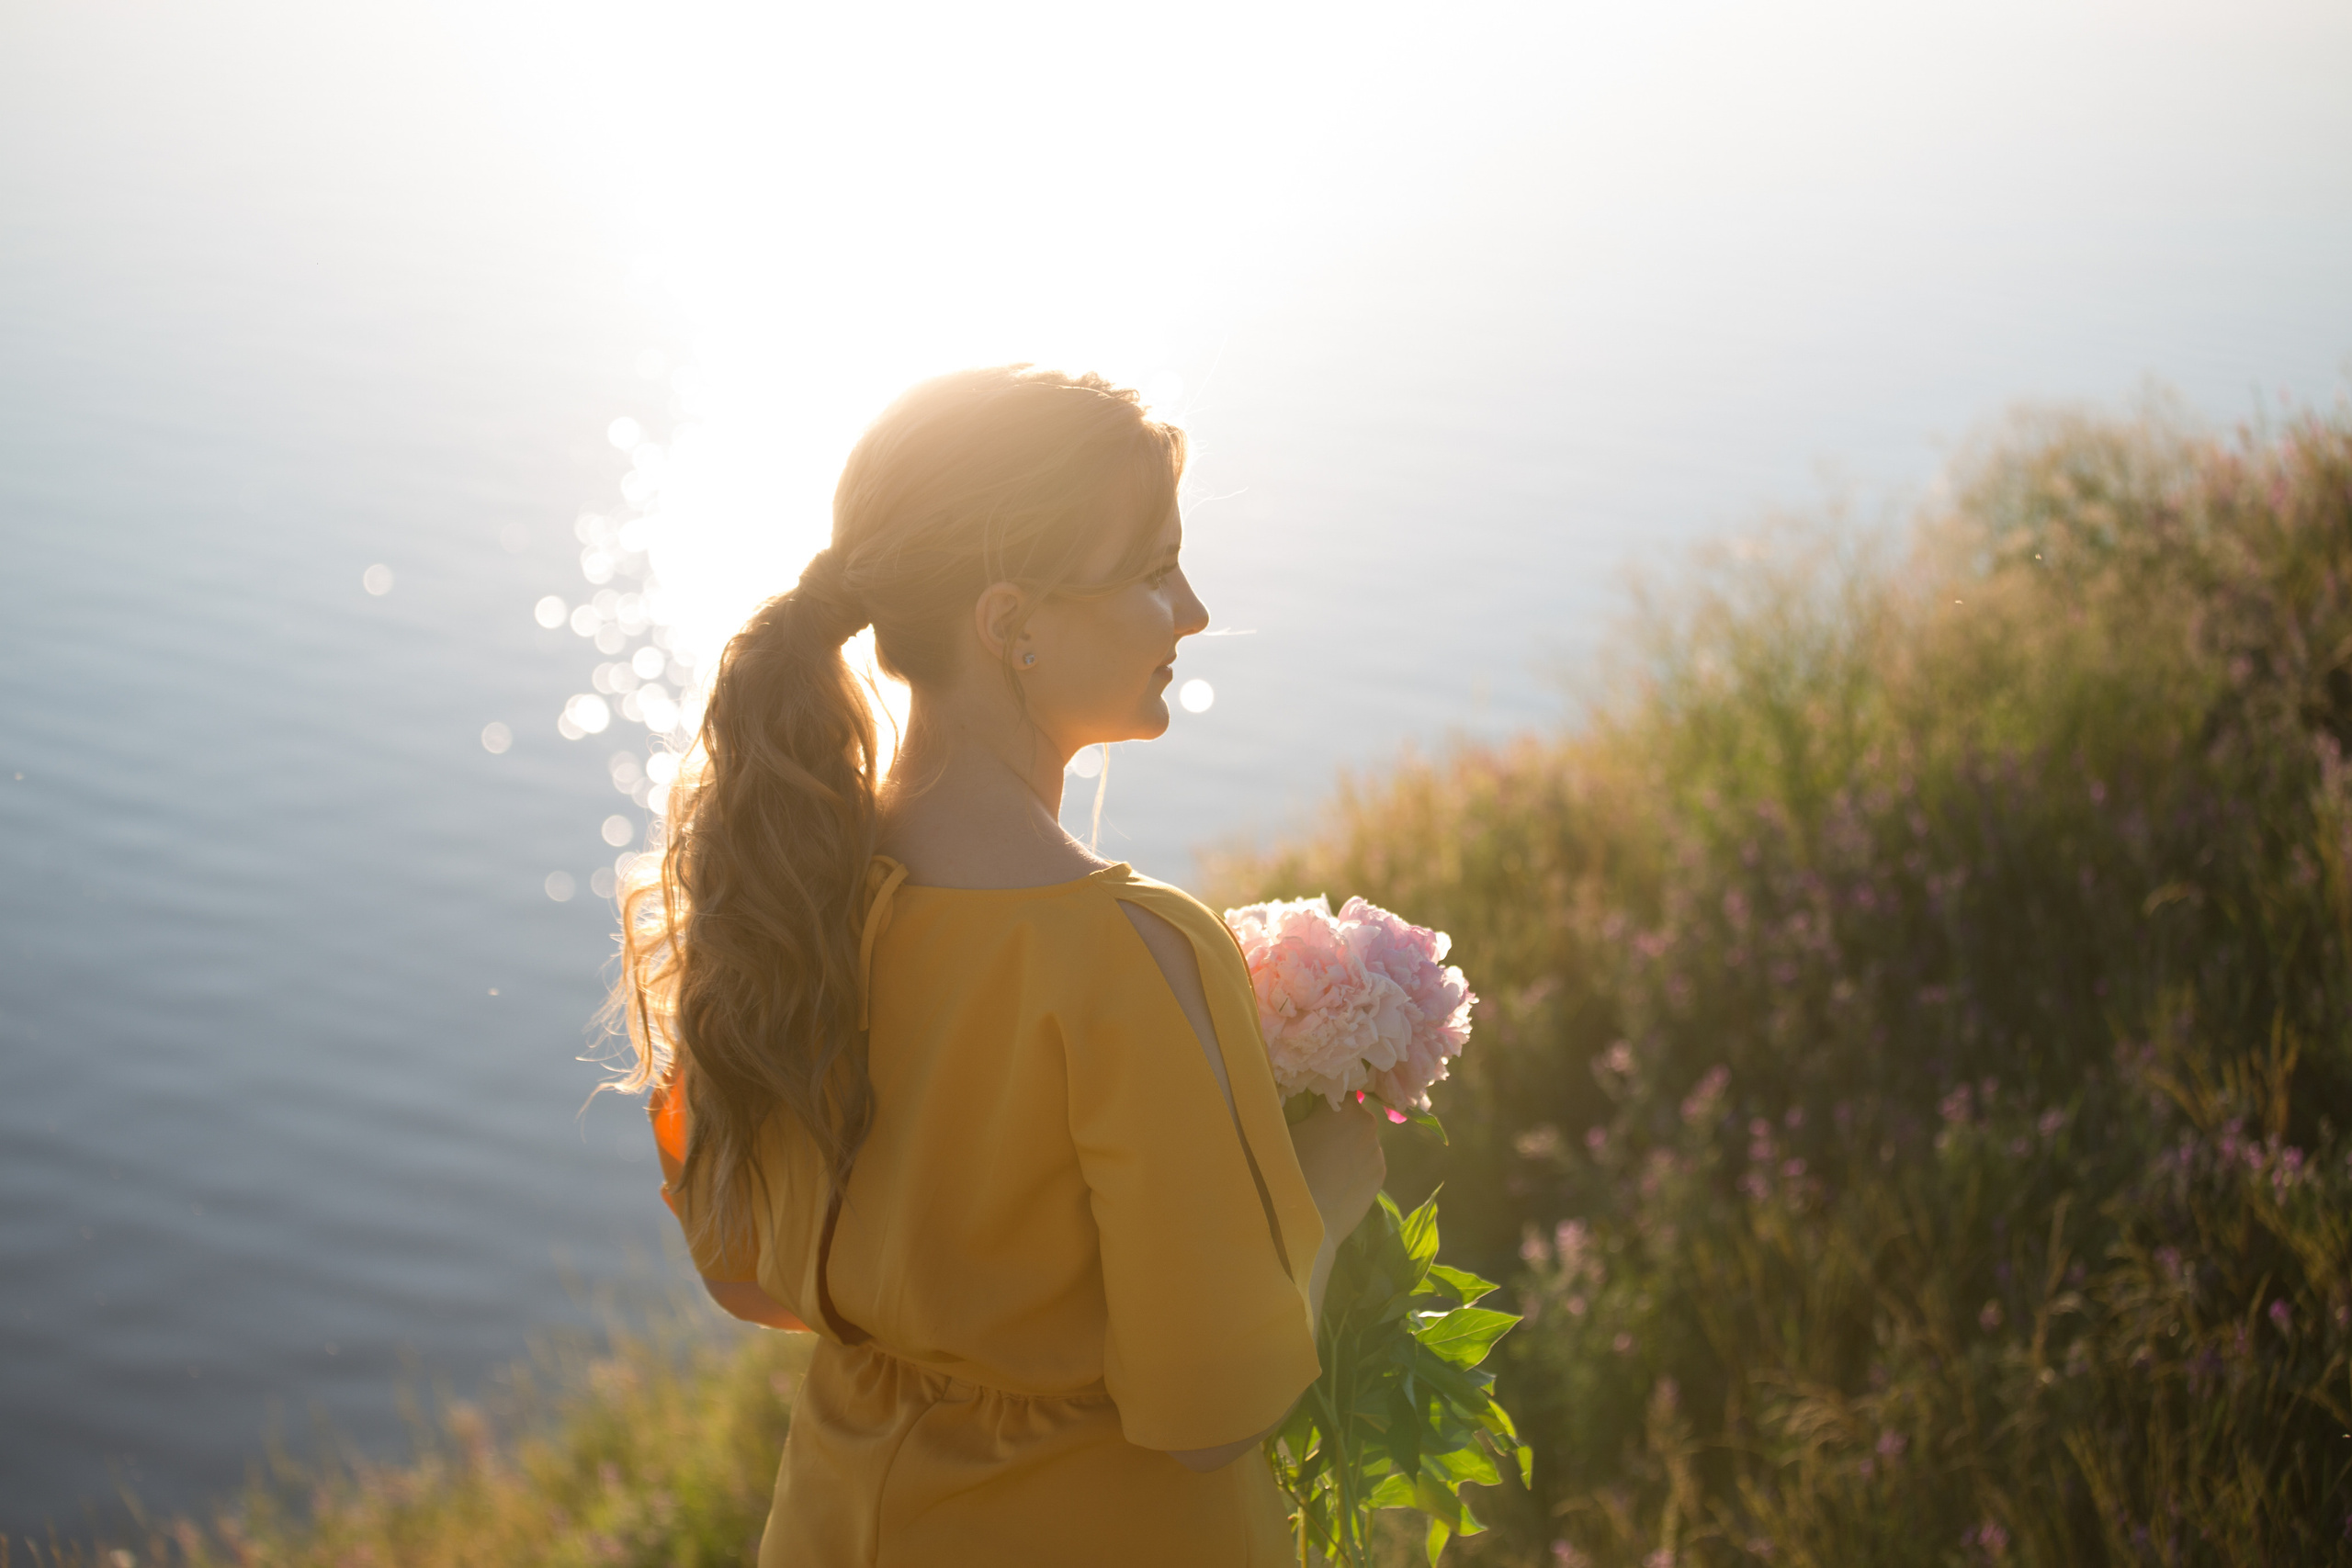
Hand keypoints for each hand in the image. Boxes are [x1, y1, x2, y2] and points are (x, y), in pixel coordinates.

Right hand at [1289, 1097, 1386, 1245]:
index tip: (1312, 1107)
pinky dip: (1355, 1167)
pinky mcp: (1381, 1177)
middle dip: (1337, 1123)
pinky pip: (1367, 1162)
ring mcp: (1378, 1152)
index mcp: (1345, 1107)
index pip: (1340, 1087)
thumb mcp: (1281, 1132)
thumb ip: (1292, 1109)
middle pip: (1352, 1115)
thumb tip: (1292, 1098)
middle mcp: (1368, 1124)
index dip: (1325, 1096)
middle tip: (1315, 1141)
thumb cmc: (1288, 1172)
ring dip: (1348, 1146)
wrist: (1308, 1223)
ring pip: (1361, 1140)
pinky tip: (1337, 1182)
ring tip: (1326, 1167)